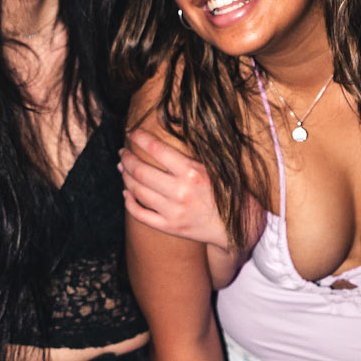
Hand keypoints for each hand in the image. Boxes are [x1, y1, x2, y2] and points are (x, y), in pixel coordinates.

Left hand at [121, 128, 229, 249]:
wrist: (237, 225)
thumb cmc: (224, 190)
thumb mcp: (212, 167)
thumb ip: (189, 155)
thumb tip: (164, 137)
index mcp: (192, 172)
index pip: (157, 150)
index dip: (140, 138)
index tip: (132, 133)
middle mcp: (181, 192)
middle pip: (141, 171)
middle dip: (127, 158)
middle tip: (123, 152)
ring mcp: (174, 212)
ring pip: (138, 191)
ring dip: (126, 177)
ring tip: (123, 168)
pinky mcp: (170, 227)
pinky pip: (141, 215)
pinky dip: (129, 202)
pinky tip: (126, 193)